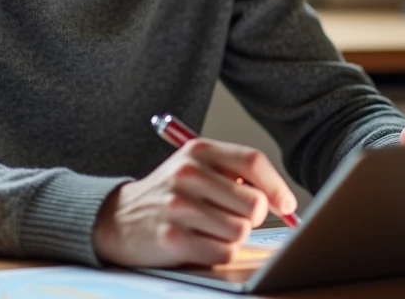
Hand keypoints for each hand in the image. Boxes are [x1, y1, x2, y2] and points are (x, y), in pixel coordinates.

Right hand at [93, 138, 297, 267]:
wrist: (116, 218)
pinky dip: (219, 253)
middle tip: (232, 216)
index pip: (253, 161)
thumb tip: (282, 200)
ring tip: (211, 229)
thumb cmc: (169, 195)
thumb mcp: (195, 168)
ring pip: (241, 231)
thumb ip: (234, 174)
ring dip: (234, 237)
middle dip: (252, 216)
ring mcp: (179, 206)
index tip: (288, 205)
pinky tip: (200, 243)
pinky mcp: (172, 238)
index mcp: (198, 151)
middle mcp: (188, 174)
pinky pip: (223, 252)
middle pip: (254, 202)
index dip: (278, 186)